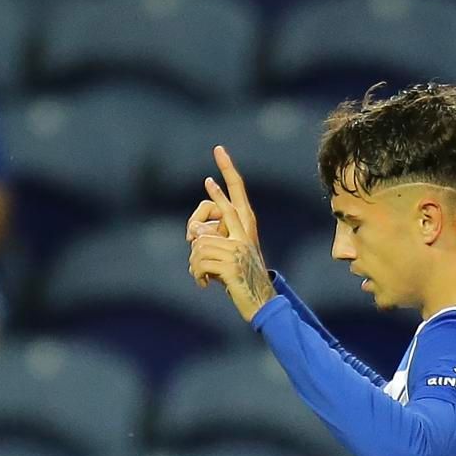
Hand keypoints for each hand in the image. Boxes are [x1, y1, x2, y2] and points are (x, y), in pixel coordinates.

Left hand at [188, 145, 276, 322]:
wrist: (261, 304)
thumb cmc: (240, 281)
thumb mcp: (226, 257)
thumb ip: (211, 240)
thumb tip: (194, 231)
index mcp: (246, 228)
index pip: (237, 193)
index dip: (227, 172)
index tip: (218, 150)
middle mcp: (245, 234)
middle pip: (224, 207)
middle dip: (213, 196)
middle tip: (210, 176)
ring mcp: (240, 248)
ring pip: (201, 243)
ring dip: (195, 263)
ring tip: (203, 276)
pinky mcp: (232, 264)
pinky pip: (200, 260)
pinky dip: (197, 274)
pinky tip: (205, 284)